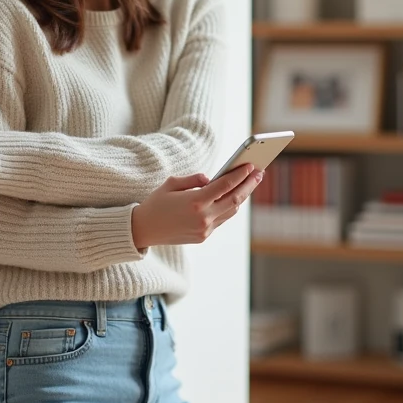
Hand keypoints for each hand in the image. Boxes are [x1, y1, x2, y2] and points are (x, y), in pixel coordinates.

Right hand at [131, 164, 262, 248]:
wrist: (143, 230)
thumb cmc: (155, 203)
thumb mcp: (171, 183)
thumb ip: (195, 179)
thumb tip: (212, 180)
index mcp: (195, 201)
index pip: (225, 186)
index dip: (240, 174)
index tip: (251, 165)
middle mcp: (203, 217)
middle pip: (235, 199)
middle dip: (249, 185)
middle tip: (259, 173)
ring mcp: (204, 229)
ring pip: (231, 211)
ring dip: (242, 196)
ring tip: (250, 183)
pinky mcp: (203, 236)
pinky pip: (221, 219)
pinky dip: (229, 207)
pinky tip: (234, 197)